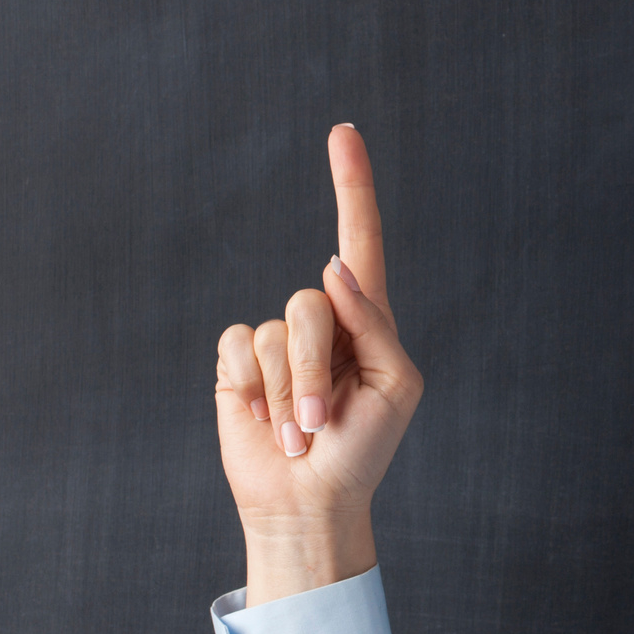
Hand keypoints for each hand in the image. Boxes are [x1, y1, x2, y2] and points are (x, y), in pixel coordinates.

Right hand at [214, 125, 422, 602]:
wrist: (312, 501)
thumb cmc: (364, 448)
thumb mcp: (396, 384)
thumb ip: (375, 322)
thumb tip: (332, 268)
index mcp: (366, 318)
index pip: (358, 237)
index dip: (351, 184)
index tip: (343, 131)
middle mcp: (320, 320)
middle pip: (312, 300)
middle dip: (315, 369)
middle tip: (323, 421)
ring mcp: (275, 341)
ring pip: (275, 329)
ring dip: (288, 390)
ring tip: (299, 432)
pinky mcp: (237, 364)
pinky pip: (237, 345)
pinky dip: (252, 388)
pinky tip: (265, 420)